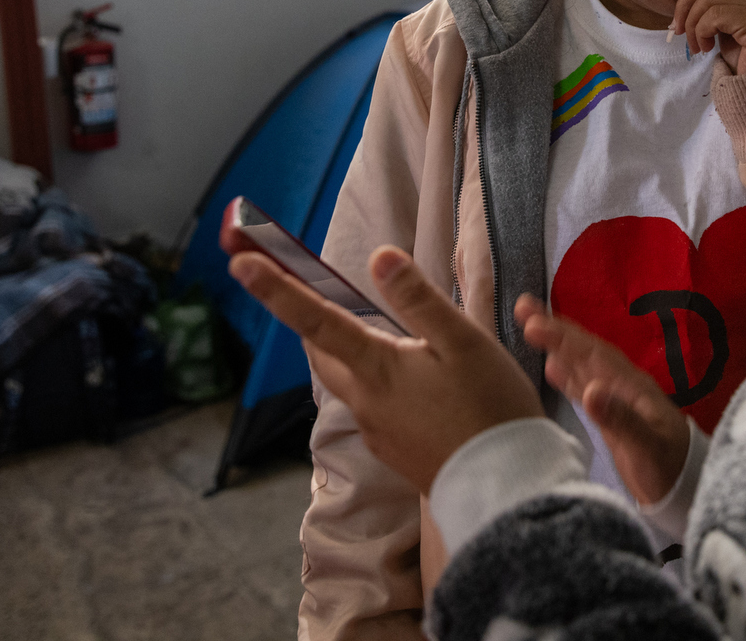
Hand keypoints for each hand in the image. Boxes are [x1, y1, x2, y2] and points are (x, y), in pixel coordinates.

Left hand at [221, 202, 541, 493]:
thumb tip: (378, 256)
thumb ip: (419, 300)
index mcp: (376, 369)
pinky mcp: (394, 451)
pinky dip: (381, 385)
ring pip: (349, 381)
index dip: (276, 289)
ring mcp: (376, 432)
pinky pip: (374, 408)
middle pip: (322, 354)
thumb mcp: (464, 343)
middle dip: (312, 322)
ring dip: (352, 354)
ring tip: (386, 337)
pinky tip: (419, 385)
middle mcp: (364, 402)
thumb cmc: (489, 407)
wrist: (505, 488)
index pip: (315, 320)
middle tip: (314, 292)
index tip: (240, 262)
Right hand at [516, 295, 689, 505]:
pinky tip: (551, 367)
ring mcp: (618, 401)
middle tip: (522, 307)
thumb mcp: (647, 447)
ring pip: (582, 365)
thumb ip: (621, 419)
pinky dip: (567, 374)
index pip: (592, 354)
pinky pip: (584, 387)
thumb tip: (590, 390)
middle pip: (585, 351)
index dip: (563, 337)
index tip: (533, 323)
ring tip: (530, 326)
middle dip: (556, 330)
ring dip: (558, 346)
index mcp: (631, 387)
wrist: (687, 488)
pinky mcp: (612, 417)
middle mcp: (623, 386)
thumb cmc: (669, 468)